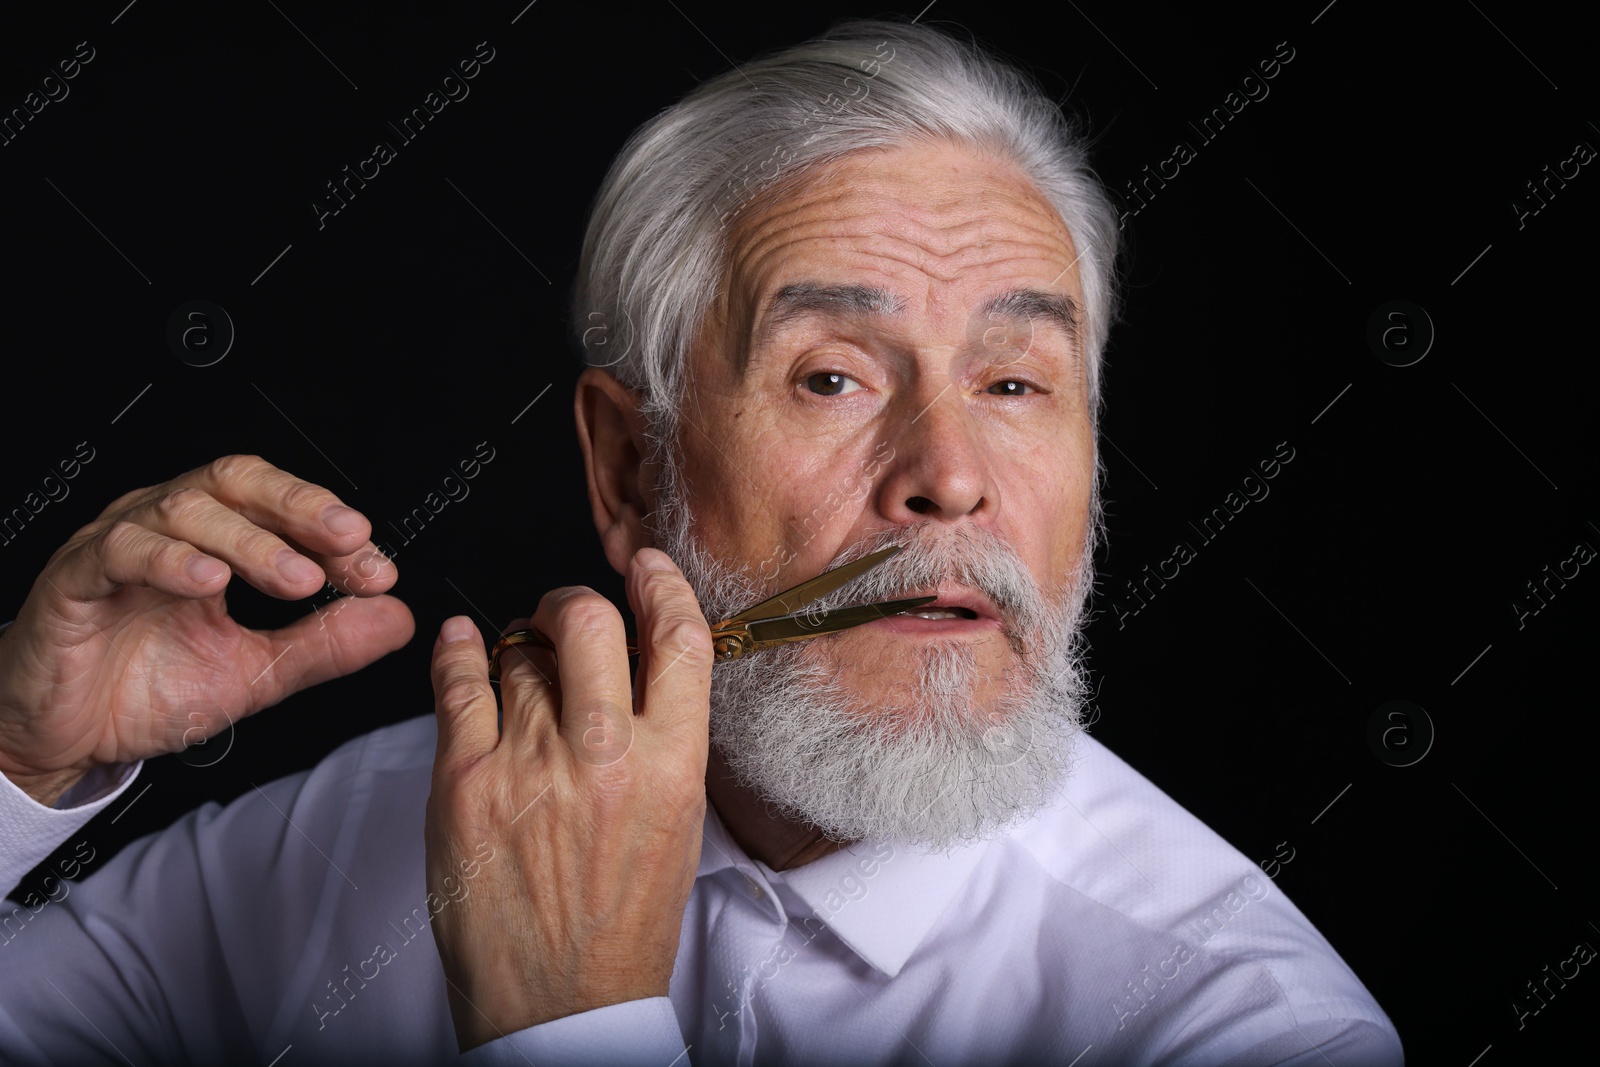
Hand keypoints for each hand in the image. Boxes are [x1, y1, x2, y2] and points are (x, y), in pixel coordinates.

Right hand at [0, 455, 414, 803]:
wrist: (64, 739)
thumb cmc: (144, 690)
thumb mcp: (257, 672)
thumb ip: (325, 643)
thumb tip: (396, 617)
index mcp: (212, 541)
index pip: (279, 508)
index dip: (330, 529)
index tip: (375, 568)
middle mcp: (167, 531)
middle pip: (235, 482)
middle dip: (300, 507)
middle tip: (350, 541)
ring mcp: (118, 548)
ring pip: (184, 509)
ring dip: (250, 541)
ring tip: (296, 578)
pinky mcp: (73, 580)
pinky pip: (119, 551)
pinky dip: (170, 560)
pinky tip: (210, 580)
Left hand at [425, 548, 713, 1049]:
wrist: (559, 1004)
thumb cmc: (622, 924)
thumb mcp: (677, 823)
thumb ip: (661, 739)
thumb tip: (635, 665)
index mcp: (673, 765)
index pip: (678, 638)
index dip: (662, 585)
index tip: (646, 568)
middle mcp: (604, 755)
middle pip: (589, 620)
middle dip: (575, 602)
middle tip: (565, 617)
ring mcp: (529, 766)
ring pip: (520, 652)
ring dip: (520, 649)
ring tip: (519, 674)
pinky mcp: (463, 785)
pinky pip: (458, 683)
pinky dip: (457, 651)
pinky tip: (461, 643)